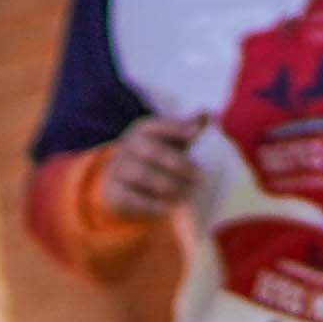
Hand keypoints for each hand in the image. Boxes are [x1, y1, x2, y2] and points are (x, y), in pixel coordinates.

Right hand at [93, 112, 208, 227]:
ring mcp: (118, 169)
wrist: (120, 182)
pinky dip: (153, 204)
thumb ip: (187, 129)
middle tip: (200, 177)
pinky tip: (170, 207)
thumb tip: (207, 113)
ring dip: (168, 185)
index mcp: (143, 130)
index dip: (177, 128)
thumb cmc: (154, 158)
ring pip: (142, 175)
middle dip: (178, 164)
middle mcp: (127, 146)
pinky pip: (133, 198)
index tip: (195, 134)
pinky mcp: (115, 192)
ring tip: (188, 194)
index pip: (159, 126)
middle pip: (151, 151)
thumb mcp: (170, 142)